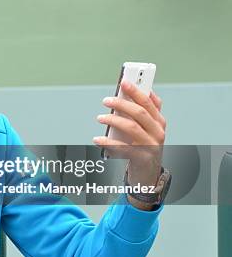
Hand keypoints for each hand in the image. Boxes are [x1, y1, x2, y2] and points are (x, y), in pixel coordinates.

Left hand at [93, 81, 166, 206]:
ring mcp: (150, 146)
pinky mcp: (141, 158)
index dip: (136, 91)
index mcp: (159, 122)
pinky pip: (122, 148)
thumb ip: (144, 112)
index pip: (149, 102)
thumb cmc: (144, 147)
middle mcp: (157, 132)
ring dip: (113, 120)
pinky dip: (107, 142)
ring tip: (100, 118)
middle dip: (122, 103)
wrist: (148, 174)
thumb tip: (134, 93)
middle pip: (139, 113)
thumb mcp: (148, 129)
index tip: (124, 82)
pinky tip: (97, 139)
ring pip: (131, 128)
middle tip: (107, 100)